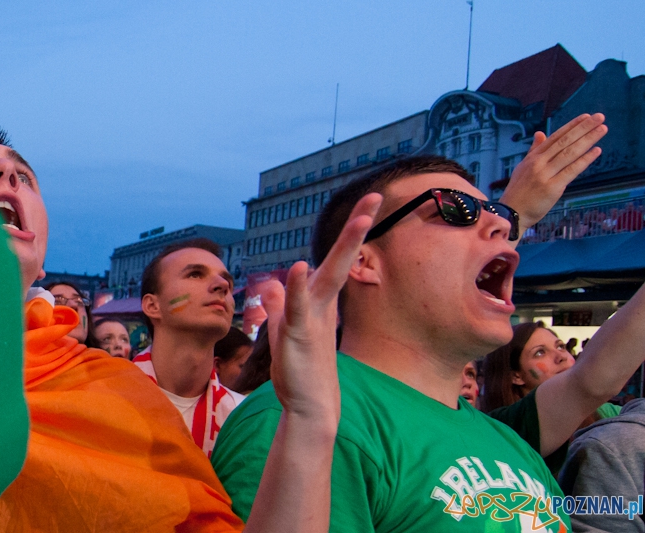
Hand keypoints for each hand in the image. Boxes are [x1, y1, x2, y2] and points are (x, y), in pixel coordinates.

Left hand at [261, 193, 381, 422]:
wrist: (308, 408)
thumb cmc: (299, 370)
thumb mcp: (282, 330)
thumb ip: (279, 305)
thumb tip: (273, 284)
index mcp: (319, 300)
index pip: (333, 258)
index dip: (348, 232)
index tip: (366, 205)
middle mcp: (320, 304)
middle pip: (340, 258)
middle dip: (357, 227)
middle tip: (376, 196)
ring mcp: (312, 318)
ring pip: (328, 276)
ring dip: (344, 248)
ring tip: (361, 220)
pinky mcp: (298, 336)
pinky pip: (297, 307)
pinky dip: (298, 288)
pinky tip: (300, 267)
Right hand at [500, 113, 606, 236]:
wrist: (510, 214)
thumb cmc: (518, 193)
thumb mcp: (523, 168)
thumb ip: (534, 150)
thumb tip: (540, 134)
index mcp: (532, 158)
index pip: (555, 137)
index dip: (571, 126)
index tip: (586, 116)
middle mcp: (538, 163)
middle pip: (564, 141)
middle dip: (583, 128)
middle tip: (600, 117)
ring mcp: (545, 175)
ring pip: (569, 153)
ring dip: (588, 139)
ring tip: (603, 129)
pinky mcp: (552, 188)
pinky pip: (571, 171)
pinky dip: (585, 160)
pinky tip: (596, 151)